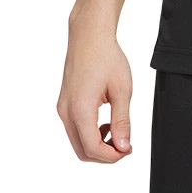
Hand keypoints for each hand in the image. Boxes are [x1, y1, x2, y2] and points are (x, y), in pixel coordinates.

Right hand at [57, 23, 133, 162]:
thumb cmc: (107, 57)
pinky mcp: (64, 104)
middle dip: (105, 154)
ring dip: (97, 144)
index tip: (129, 149)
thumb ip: (122, 121)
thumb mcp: (122, 90)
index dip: (112, 156)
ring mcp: (62, 108)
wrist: (89, 36)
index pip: (92, 149)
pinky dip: (90, 133)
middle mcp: (66, 112)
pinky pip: (74, 129)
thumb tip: (123, 147)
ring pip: (77, 142)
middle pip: (82, 151)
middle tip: (125, 144)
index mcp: (80, 110)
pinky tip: (105, 121)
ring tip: (116, 130)